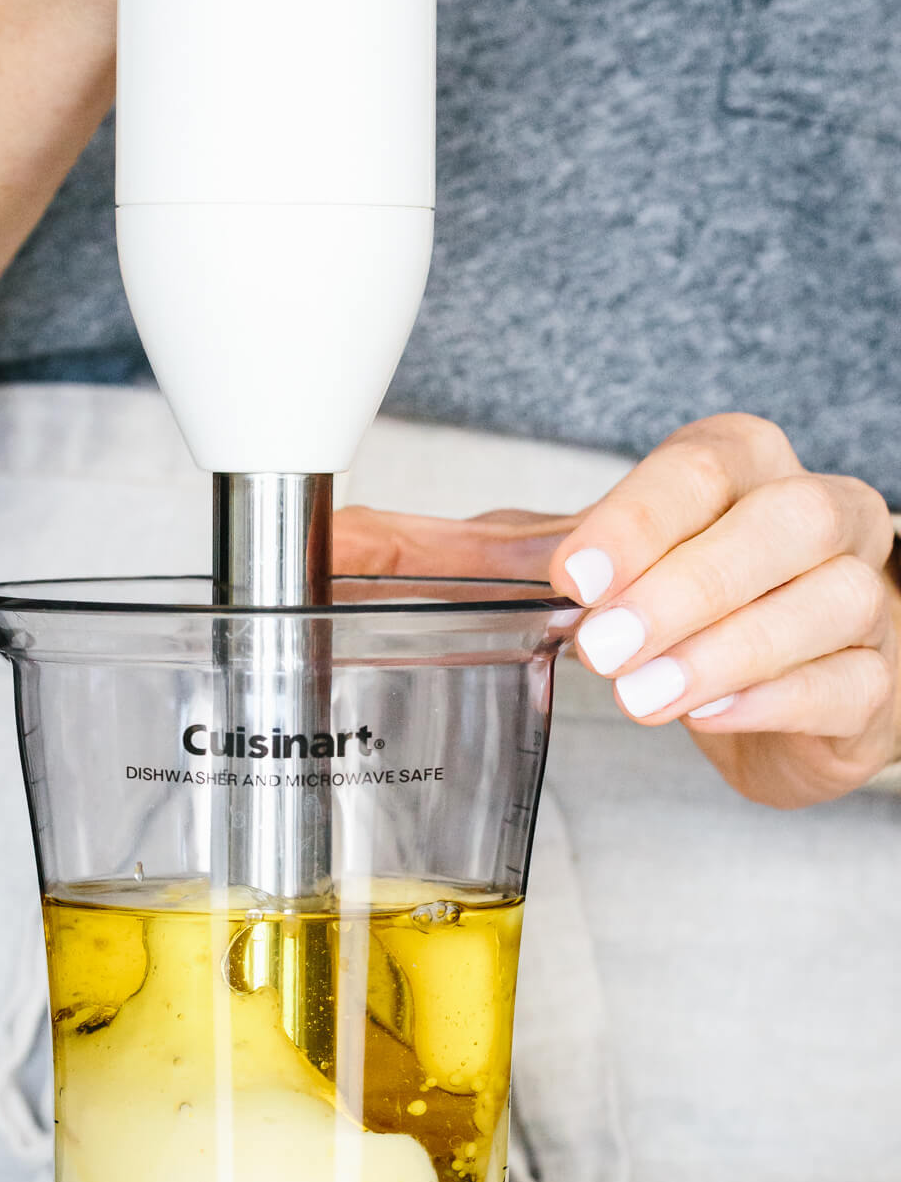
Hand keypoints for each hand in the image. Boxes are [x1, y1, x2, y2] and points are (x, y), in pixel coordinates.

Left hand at [334, 415, 900, 808]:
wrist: (775, 672)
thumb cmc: (670, 600)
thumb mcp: (562, 567)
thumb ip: (453, 558)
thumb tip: (335, 544)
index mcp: (734, 469)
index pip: (703, 466)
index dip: (643, 513)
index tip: (576, 568)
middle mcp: (812, 516)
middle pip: (782, 524)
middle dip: (686, 584)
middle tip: (601, 646)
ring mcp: (858, 597)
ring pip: (826, 602)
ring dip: (726, 650)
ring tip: (643, 694)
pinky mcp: (871, 681)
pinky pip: (848, 680)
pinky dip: (778, 699)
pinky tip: (712, 715)